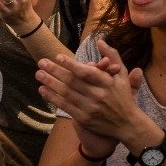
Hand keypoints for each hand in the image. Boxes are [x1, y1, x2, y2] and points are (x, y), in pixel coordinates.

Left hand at [35, 40, 149, 143]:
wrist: (127, 124)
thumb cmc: (123, 96)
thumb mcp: (122, 75)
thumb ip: (112, 56)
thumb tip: (100, 41)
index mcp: (107, 83)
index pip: (86, 72)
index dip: (71, 64)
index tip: (58, 57)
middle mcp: (98, 95)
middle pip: (73, 81)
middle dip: (55, 71)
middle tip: (41, 62)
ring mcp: (90, 108)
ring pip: (66, 93)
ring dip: (50, 83)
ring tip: (38, 74)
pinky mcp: (84, 118)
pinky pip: (65, 106)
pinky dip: (53, 98)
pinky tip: (43, 90)